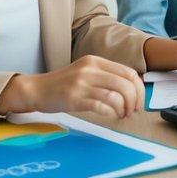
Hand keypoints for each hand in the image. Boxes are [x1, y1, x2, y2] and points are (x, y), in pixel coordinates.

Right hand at [0, 55, 144, 118]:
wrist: (36, 89)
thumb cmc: (64, 84)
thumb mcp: (86, 73)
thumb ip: (106, 77)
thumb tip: (133, 91)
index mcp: (96, 61)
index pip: (128, 72)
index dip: (139, 89)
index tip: (140, 102)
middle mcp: (90, 69)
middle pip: (125, 84)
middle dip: (134, 100)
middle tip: (133, 112)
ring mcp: (81, 83)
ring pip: (115, 95)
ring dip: (124, 108)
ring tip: (123, 115)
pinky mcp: (73, 98)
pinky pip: (101, 105)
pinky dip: (111, 113)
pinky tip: (112, 116)